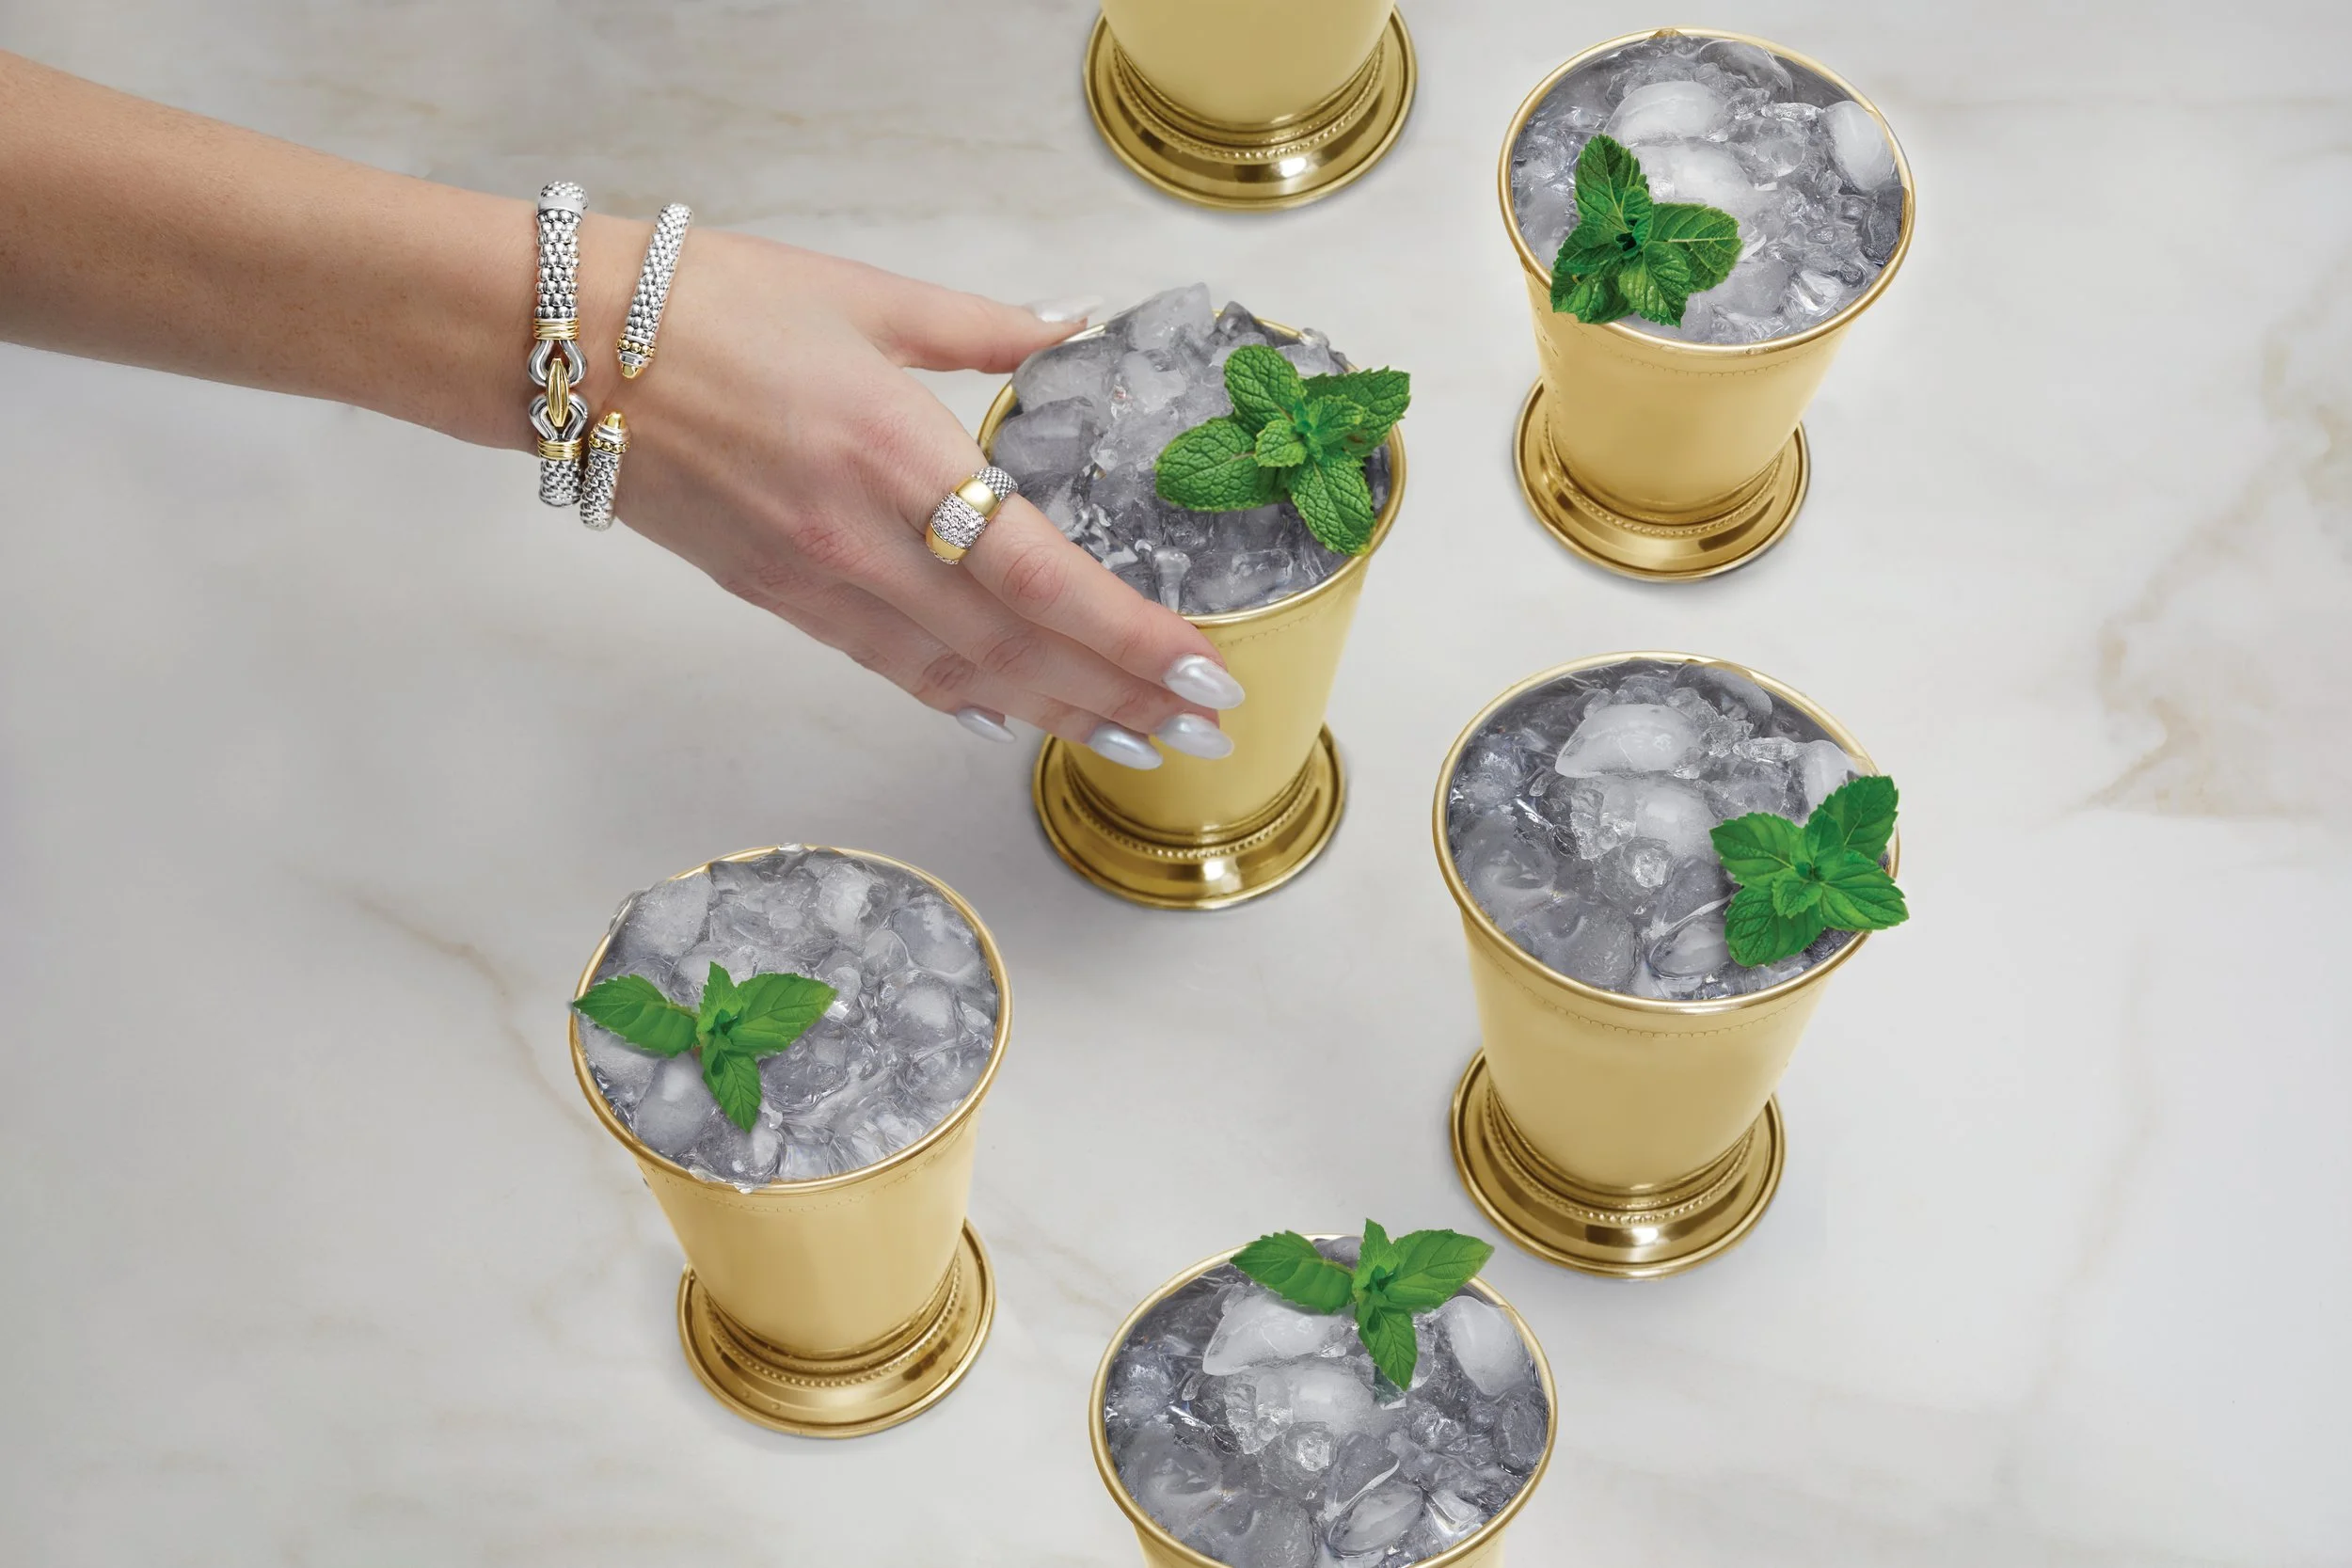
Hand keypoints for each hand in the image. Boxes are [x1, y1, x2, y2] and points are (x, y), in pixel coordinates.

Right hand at [582, 224, 1241, 764]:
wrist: (564, 352)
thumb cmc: (706, 302)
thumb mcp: (864, 292)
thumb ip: (983, 326)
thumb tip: (1072, 322)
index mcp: (896, 451)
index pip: (1042, 574)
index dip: (1130, 636)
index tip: (1205, 669)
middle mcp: (863, 540)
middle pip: (1017, 648)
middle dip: (1121, 696)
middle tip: (1205, 730)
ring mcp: (816, 582)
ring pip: (960, 677)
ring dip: (1055, 715)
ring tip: (1134, 743)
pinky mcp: (778, 599)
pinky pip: (891, 669)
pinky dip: (963, 701)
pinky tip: (1013, 720)